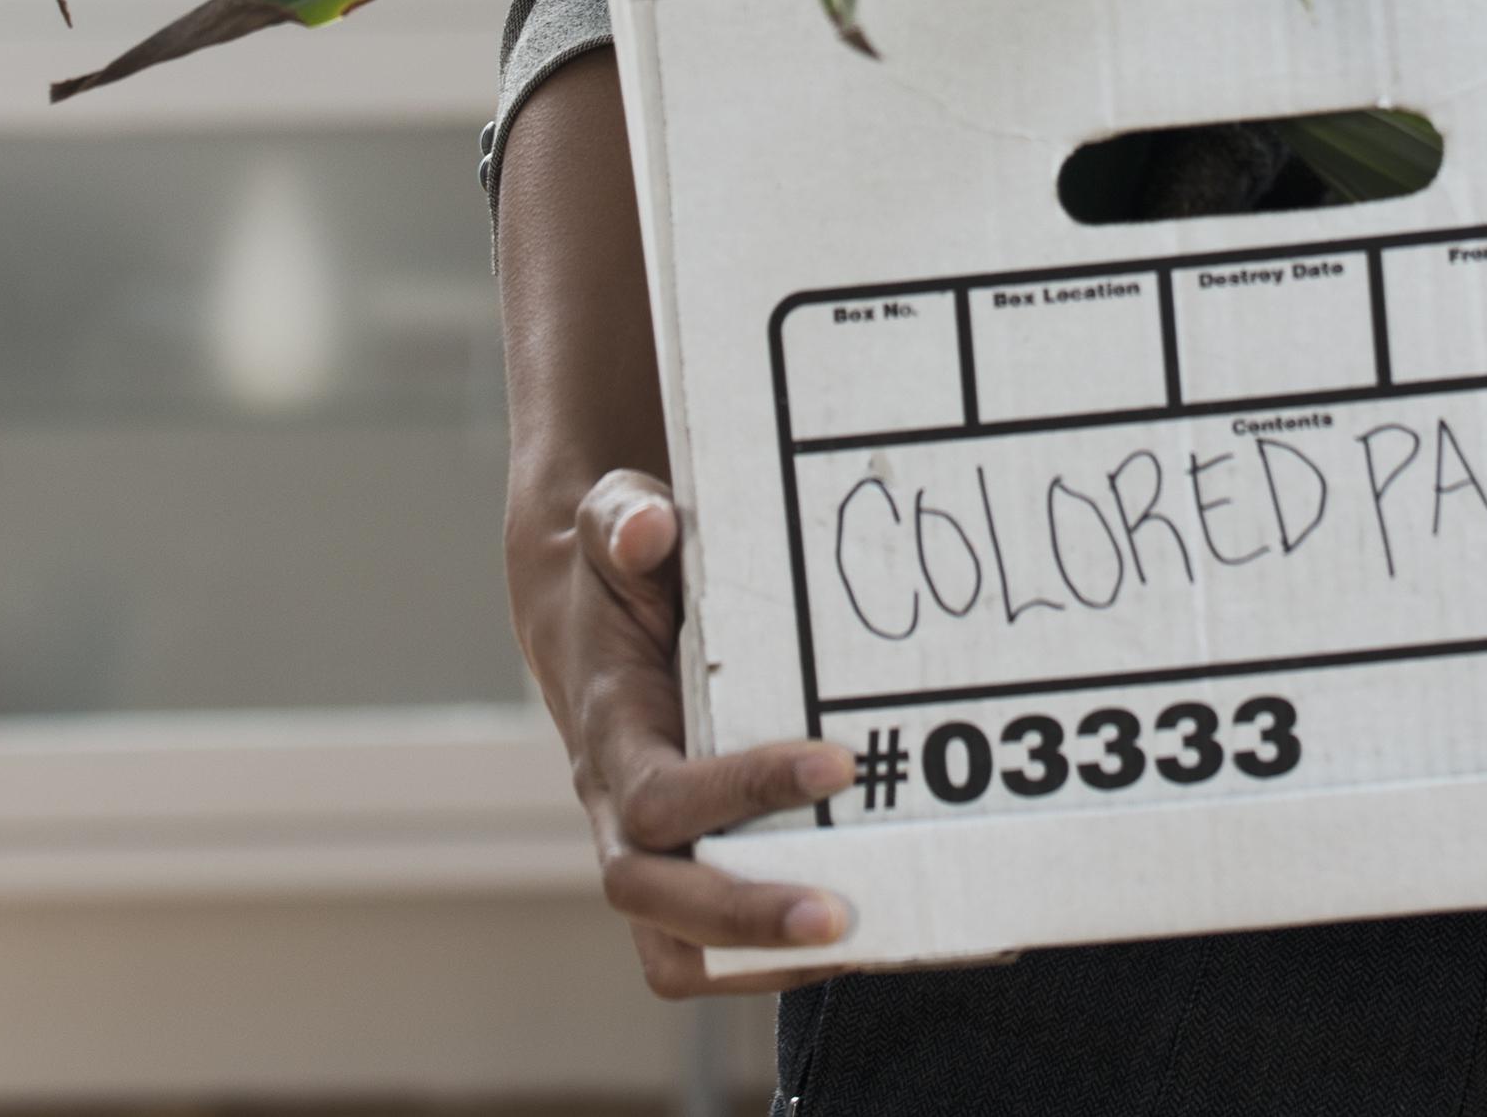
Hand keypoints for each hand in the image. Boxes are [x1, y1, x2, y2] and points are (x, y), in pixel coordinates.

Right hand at [538, 467, 857, 995]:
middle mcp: (622, 819)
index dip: (739, 790)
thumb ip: (625, 522)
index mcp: (612, 741)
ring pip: (682, 953)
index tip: (834, 762)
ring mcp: (656, 861)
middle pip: (659, 903)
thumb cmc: (621, 581)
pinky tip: (890, 933)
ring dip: (768, 962)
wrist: (596, 630)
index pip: (660, 797)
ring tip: (873, 939)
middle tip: (842, 912)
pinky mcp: (694, 880)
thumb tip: (652, 527)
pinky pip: (724, 956)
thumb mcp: (613, 531)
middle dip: (747, 917)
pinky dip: (794, 962)